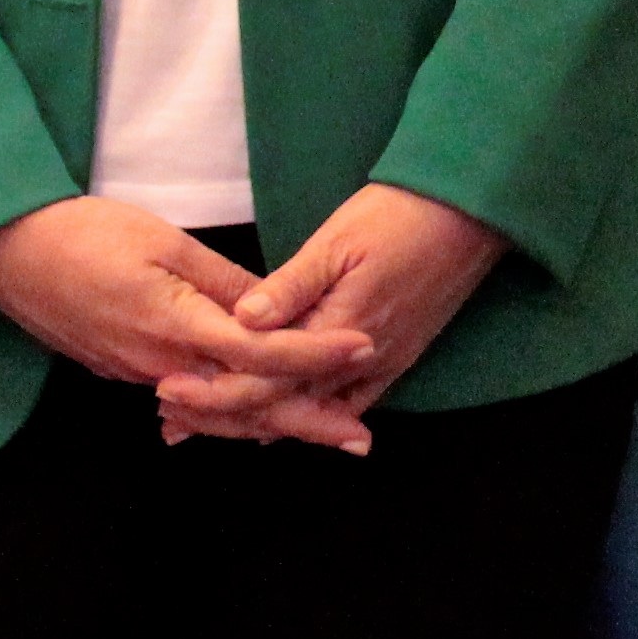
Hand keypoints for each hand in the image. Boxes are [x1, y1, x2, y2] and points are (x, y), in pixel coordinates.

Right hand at [0, 194, 373, 413]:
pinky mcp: (121, 367)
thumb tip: (274, 312)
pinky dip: (227, 409)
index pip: (261, 355)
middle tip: (360, 438)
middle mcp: (159, 364)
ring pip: (216, 409)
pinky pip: (188, 400)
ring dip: (268, 421)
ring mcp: (137, 372)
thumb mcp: (165, 243)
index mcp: (175, 327)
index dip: (315, 356)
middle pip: (244, 404)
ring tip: (321, 427)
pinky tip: (253, 412)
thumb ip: (223, 282)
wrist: (7, 251)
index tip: (363, 348)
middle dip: (304, 422)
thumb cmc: (85, 233)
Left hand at [160, 184, 512, 450]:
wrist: (471, 212)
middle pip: (282, 406)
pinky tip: (278, 423)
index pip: (264, 379)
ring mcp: (383, 363)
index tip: (166, 391)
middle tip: (171, 423)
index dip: (212, 391)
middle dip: (224, 416)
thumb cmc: (400, 215)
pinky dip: (308, 416)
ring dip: (259, 420)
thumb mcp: (338, 240)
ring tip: (207, 427)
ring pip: (311, 411)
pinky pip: (348, 404)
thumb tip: (240, 321)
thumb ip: (290, 286)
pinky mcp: (399, 357)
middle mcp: (360, 361)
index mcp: (338, 329)